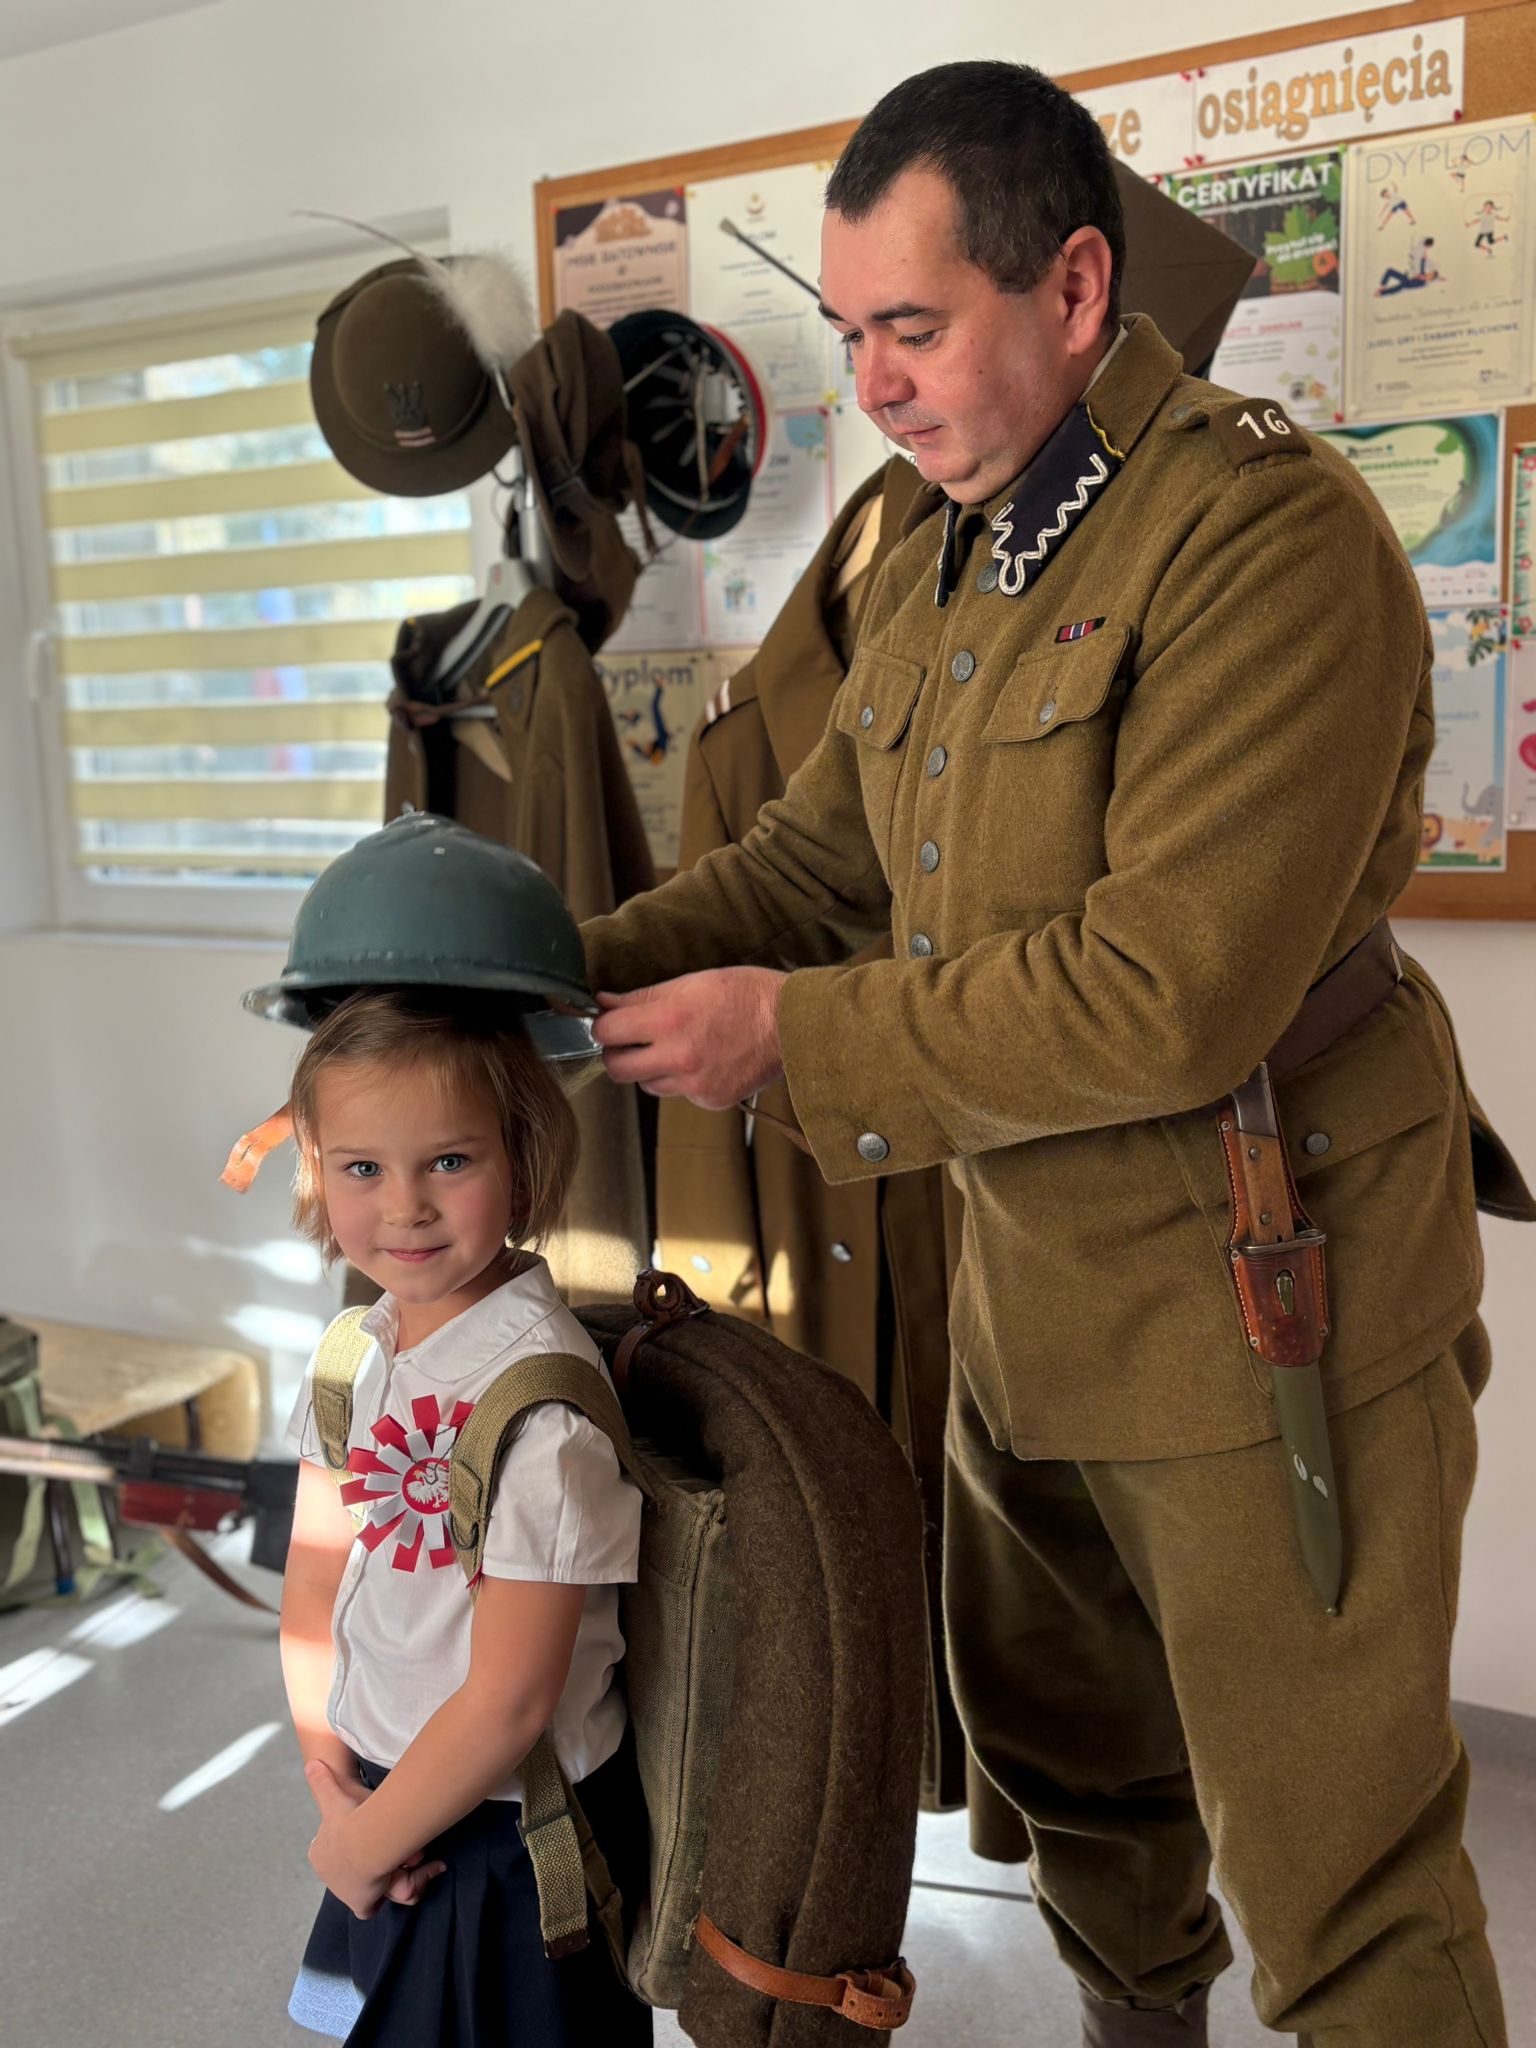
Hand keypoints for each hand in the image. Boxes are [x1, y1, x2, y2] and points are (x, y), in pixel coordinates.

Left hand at [305, 1759, 444, 1917]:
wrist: (360, 1842)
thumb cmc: (349, 1819)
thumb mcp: (334, 1797)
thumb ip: (323, 1782)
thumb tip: (311, 1763)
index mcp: (319, 1854)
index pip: (333, 1855)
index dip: (354, 1845)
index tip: (373, 1834)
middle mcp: (329, 1875)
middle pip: (351, 1872)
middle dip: (374, 1862)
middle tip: (394, 1847)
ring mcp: (343, 1892)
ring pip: (366, 1887)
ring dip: (386, 1875)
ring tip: (407, 1857)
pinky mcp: (360, 1903)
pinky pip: (371, 1906)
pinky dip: (387, 1894)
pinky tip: (406, 1875)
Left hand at [592, 969, 787, 1110]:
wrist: (793, 1025)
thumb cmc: (746, 993)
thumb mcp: (692, 982)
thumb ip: (643, 997)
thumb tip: (603, 1003)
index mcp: (669, 1019)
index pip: (607, 1032)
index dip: (603, 1025)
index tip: (608, 1022)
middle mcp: (677, 1056)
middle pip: (616, 1068)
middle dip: (617, 1053)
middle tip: (629, 1041)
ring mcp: (694, 1084)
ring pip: (647, 1083)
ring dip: (651, 1068)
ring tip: (678, 1046)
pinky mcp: (709, 1100)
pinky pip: (678, 1093)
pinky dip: (683, 1080)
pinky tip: (705, 1060)